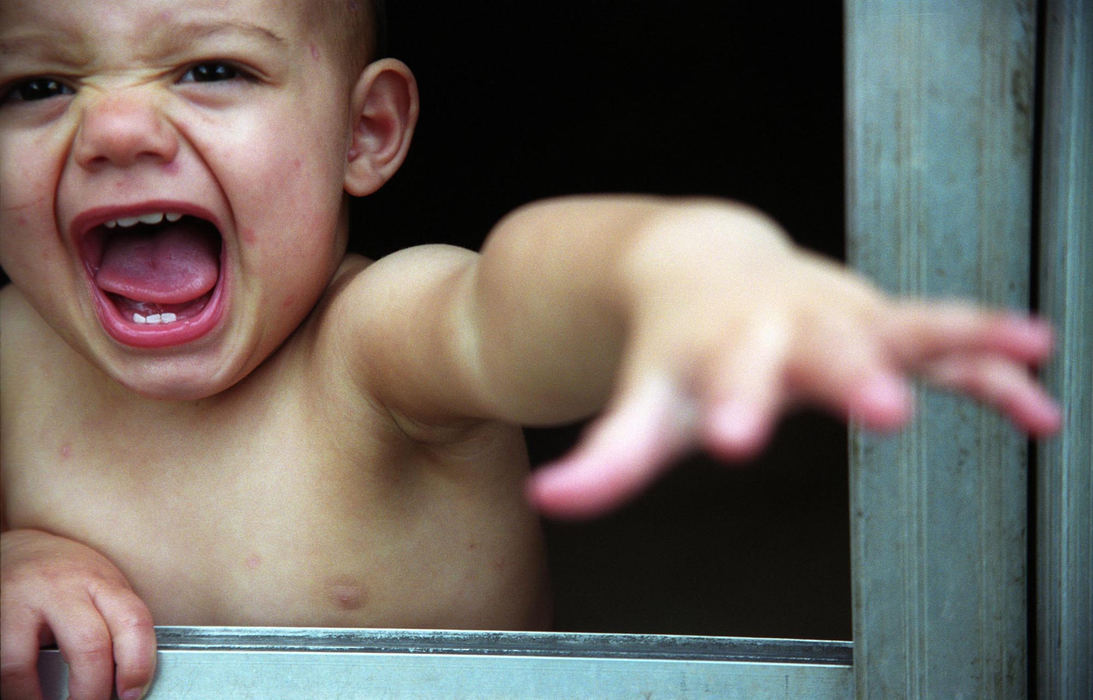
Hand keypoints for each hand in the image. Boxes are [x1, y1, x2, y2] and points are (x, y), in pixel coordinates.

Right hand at [1, 529, 155, 699]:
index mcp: (101, 581)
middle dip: (93, 691)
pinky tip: (23, 694)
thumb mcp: (101, 586)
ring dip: (39, 699)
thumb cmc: (66, 573)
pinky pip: (2, 663)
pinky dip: (14, 688)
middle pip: (89, 645)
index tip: (132, 694)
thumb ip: (115, 622)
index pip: (133, 622)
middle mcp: (62, 587)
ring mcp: (21, 602)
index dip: (138, 666)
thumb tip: (127, 677)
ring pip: (26, 663)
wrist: (20, 546)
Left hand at [526, 210, 1060, 517]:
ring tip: (1024, 351)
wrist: (697, 263)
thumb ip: (608, 456)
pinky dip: (993, 366)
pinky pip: (945, 342)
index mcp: (720, 345)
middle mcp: (785, 324)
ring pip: (905, 324)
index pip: (722, 378)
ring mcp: (840, 318)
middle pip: (822, 346)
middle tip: (879, 411)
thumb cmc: (674, 347)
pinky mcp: (880, 324)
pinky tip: (1041, 408)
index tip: (731, 439)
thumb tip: (548, 499)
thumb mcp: (644, 400)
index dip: (729, 406)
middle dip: (851, 375)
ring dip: (961, 339)